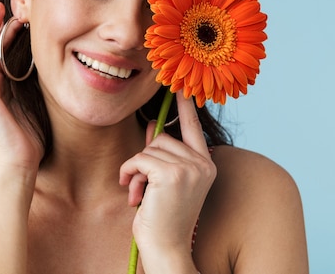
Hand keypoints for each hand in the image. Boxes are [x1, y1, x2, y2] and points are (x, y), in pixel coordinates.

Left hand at [119, 91, 216, 254]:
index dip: (185, 105)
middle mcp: (202, 163)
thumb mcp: (162, 181)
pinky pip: (139, 158)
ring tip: (139, 193)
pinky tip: (133, 194)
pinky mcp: (172, 173)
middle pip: (161, 138)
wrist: (166, 248)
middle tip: (142, 186)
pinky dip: (129, 173)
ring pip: (148, 148)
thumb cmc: (163, 217)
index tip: (181, 85)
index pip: (193, 127)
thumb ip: (160, 153)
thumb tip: (151, 126)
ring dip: (136, 170)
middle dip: (145, 159)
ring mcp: (189, 167)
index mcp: (205, 164)